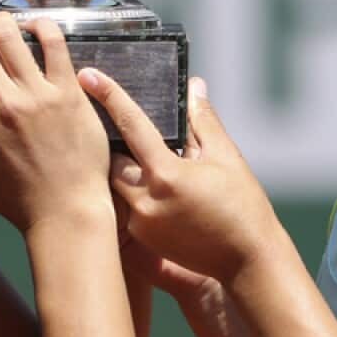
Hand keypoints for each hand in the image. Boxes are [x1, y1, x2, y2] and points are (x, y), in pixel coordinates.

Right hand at [0, 13, 112, 232]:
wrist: (64, 212)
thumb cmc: (11, 196)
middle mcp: (0, 103)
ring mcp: (36, 96)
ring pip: (10, 35)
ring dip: (0, 21)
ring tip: (0, 24)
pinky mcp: (68, 93)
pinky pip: (54, 44)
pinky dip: (42, 26)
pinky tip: (35, 27)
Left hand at [80, 71, 276, 283]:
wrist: (248, 261)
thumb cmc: (242, 206)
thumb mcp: (226, 157)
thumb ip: (203, 120)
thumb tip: (194, 87)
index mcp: (166, 174)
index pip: (130, 124)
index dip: (108, 95)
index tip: (88, 75)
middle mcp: (146, 199)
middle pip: (111, 156)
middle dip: (109, 138)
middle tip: (104, 117)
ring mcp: (141, 222)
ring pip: (114, 182)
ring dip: (118, 165)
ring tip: (124, 150)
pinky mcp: (141, 238)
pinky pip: (124, 204)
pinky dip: (129, 188)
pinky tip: (141, 180)